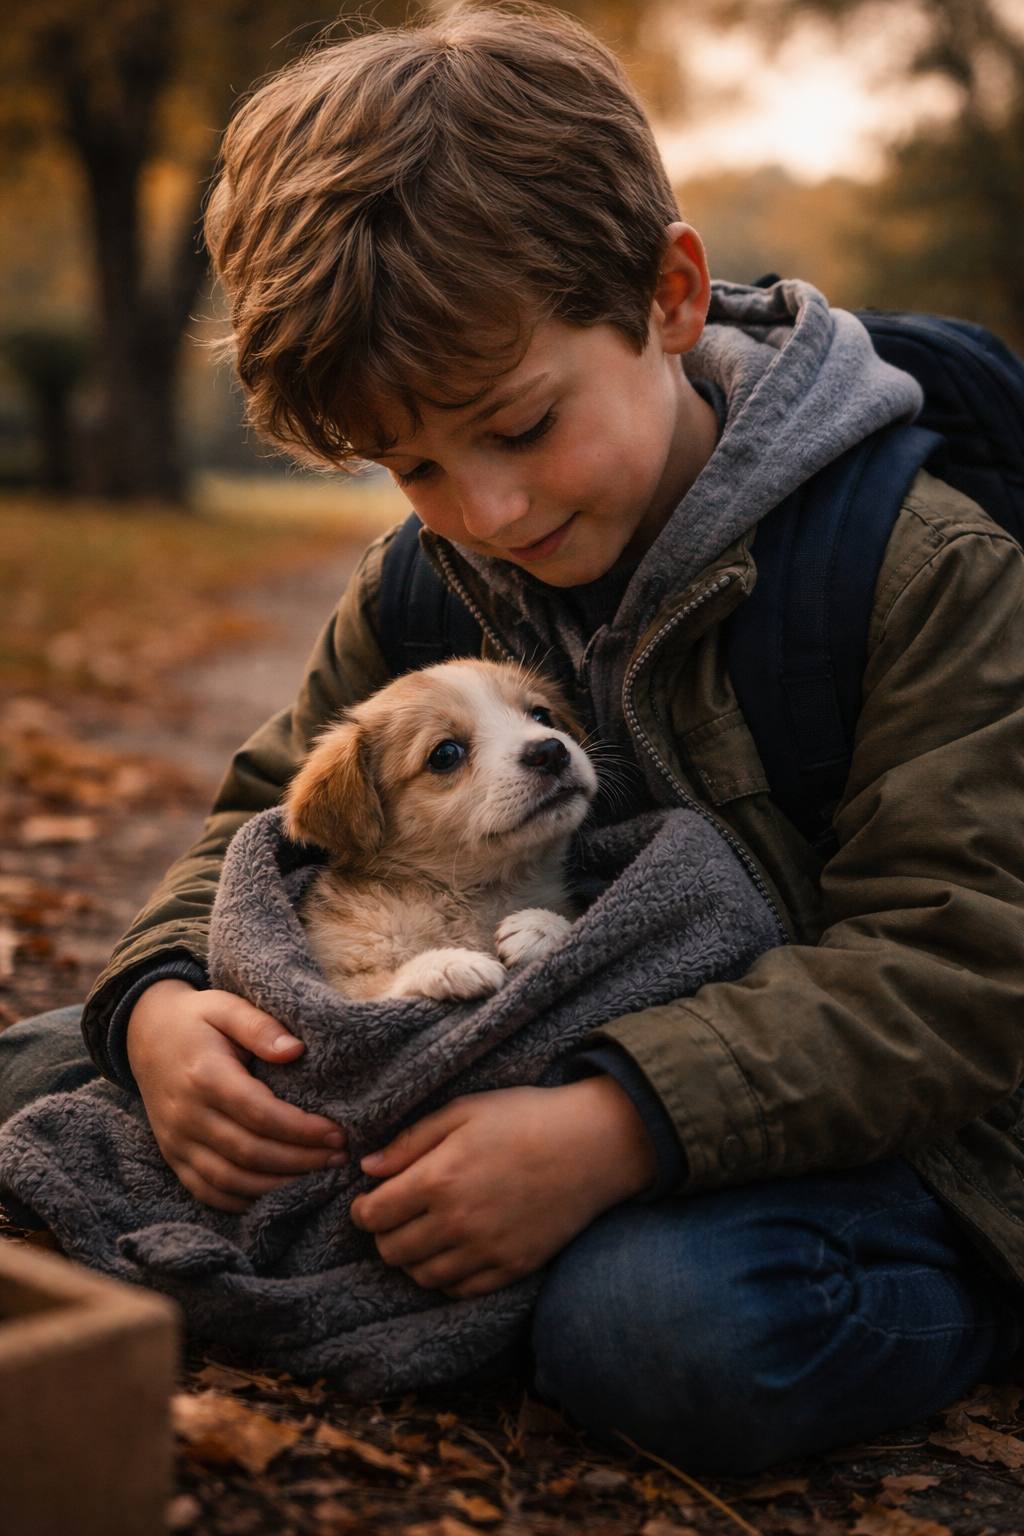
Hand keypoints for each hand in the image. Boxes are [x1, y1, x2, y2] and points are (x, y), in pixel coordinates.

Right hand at [127, 979, 346, 1211]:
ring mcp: (176, 1141)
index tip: (337, 1133)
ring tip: (319, 1178)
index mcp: (204, 1076)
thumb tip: (295, 1050)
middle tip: (339, 1159)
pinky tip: (278, 1196)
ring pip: (231, 1180)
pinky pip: (208, 1191)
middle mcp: (186, 1115)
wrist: (145, 1034)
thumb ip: (261, 1026)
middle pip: (250, 1152)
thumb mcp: (228, 1007)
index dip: (301, 1129)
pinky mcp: (173, 1157)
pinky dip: (244, 1201)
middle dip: (300, 1161)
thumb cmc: (197, 1020)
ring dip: (278, 1186)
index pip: (260, 1113)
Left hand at [349, 1077, 656, 1298]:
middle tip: (396, 1216)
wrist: (594, 1144)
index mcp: (439, 1179)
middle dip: (383, 1234)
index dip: (362, 1210)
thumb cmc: (526, 1117)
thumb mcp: (464, 1111)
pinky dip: (446, 1277)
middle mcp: (457, 1223)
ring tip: (423, 1234)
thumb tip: (367, 1168)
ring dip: (412, 1258)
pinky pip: (460, 1290)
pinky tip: (453, 1252)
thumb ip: (411, 1141)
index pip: (373, 1215)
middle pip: (392, 1251)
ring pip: (422, 1276)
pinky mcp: (512, 1268)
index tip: (369, 1201)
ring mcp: (486, 1251)